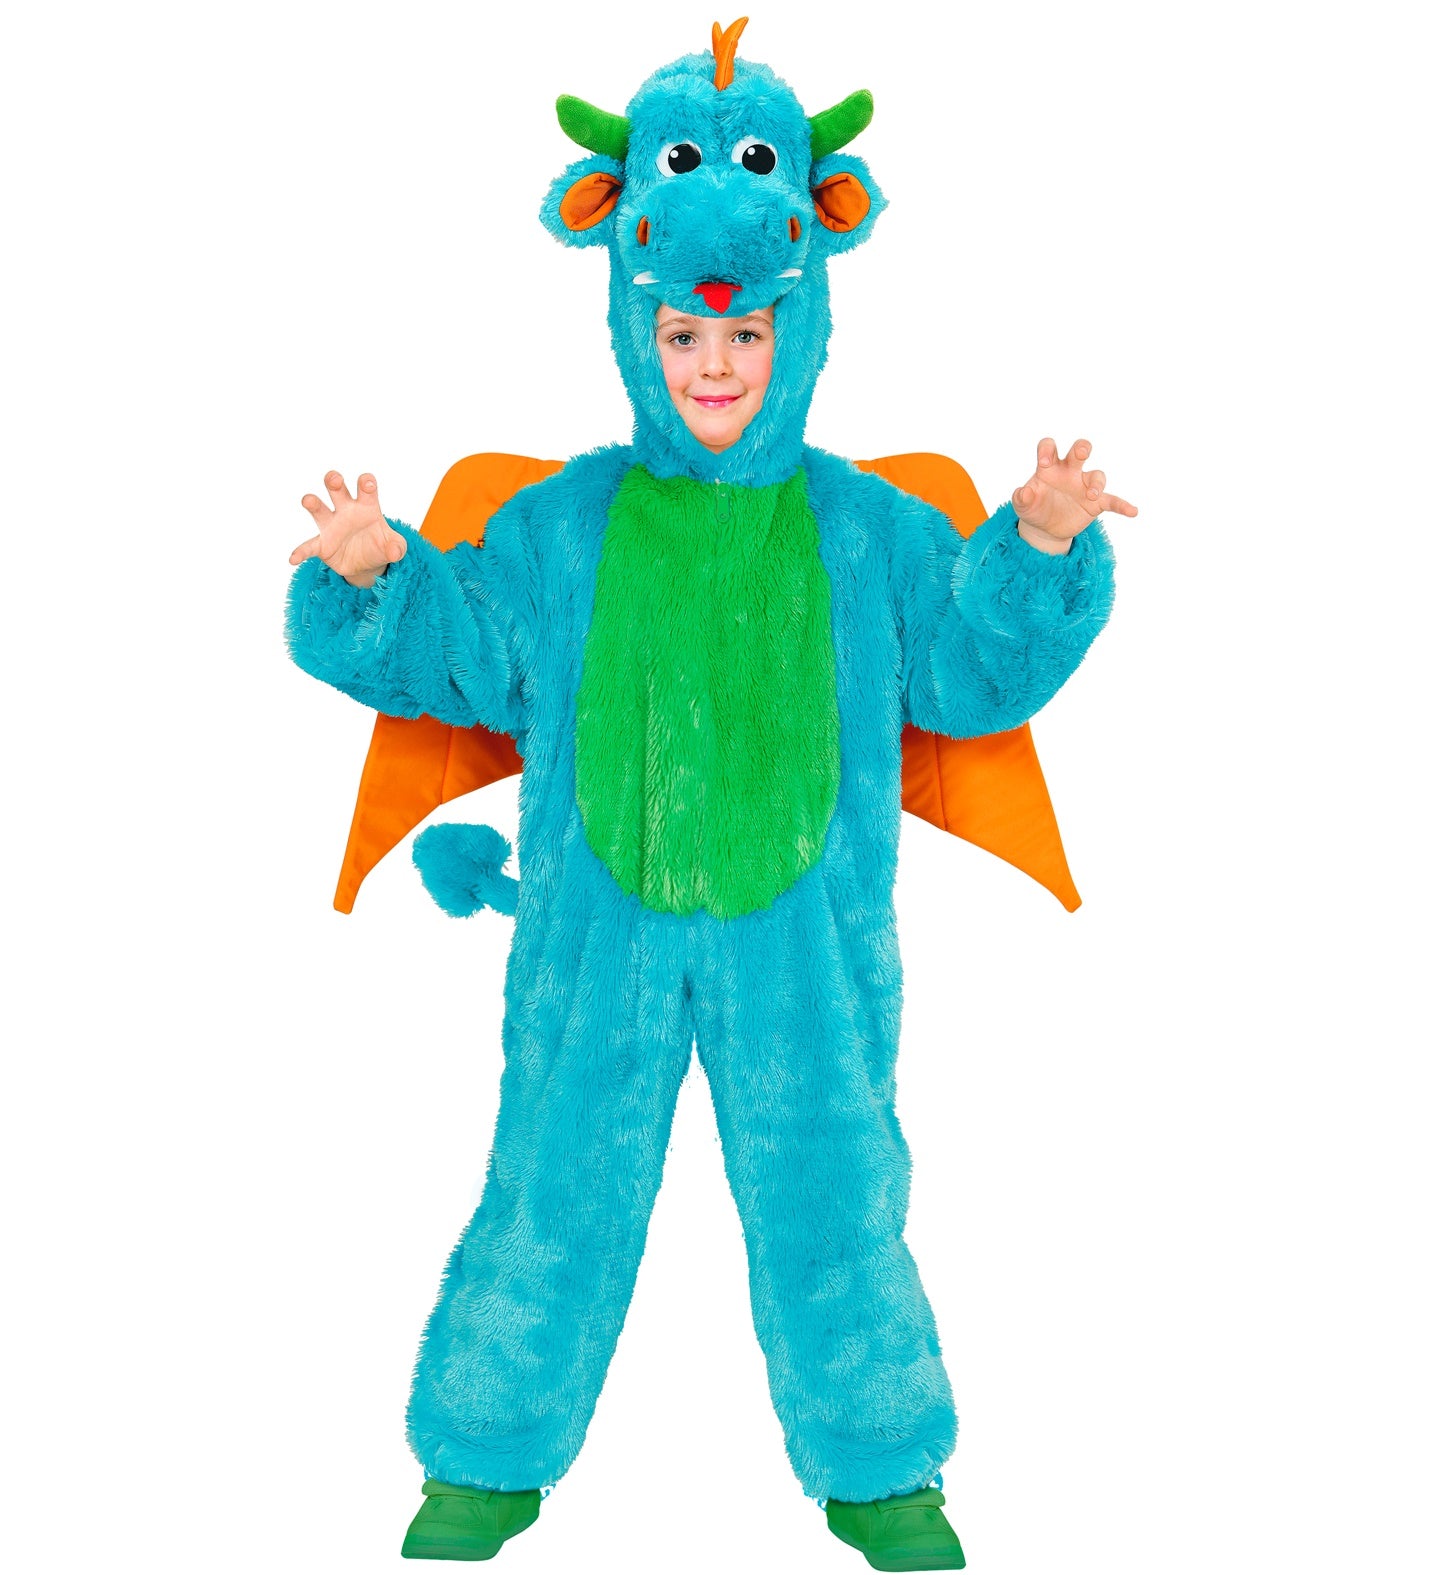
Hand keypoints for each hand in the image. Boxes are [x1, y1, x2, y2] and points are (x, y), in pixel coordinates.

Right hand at [289, 470, 406, 588]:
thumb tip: (394, 552)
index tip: (367, 483)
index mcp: (366, 506)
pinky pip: (309, 546)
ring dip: (313, 503)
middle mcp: (346, 510)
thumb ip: (397, 547)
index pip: (366, 488)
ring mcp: (332, 525)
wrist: (368, 563)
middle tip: (334, 479)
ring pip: (319, 509)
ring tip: (309, 501)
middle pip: (337, 489)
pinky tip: (293, 559)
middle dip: (334, 481)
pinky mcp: (322, 544)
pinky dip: (301, 552)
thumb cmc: (381, 545)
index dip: (366, 483)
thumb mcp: (395, 547)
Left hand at [1012, 437, 1137, 554]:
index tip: (1043, 462)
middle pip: (1079, 451)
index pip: (1049, 447)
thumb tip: (1023, 493)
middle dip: (1082, 448)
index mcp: (1050, 466)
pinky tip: (1132, 511)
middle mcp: (1070, 471)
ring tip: (1091, 495)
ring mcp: (1084, 486)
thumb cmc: (1034, 508)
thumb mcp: (1023, 505)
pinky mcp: (1095, 503)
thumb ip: (1022, 498)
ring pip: (1097, 475)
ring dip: (1096, 483)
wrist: (1044, 528)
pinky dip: (1122, 505)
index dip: (1047, 450)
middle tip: (1081, 453)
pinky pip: (1112, 501)